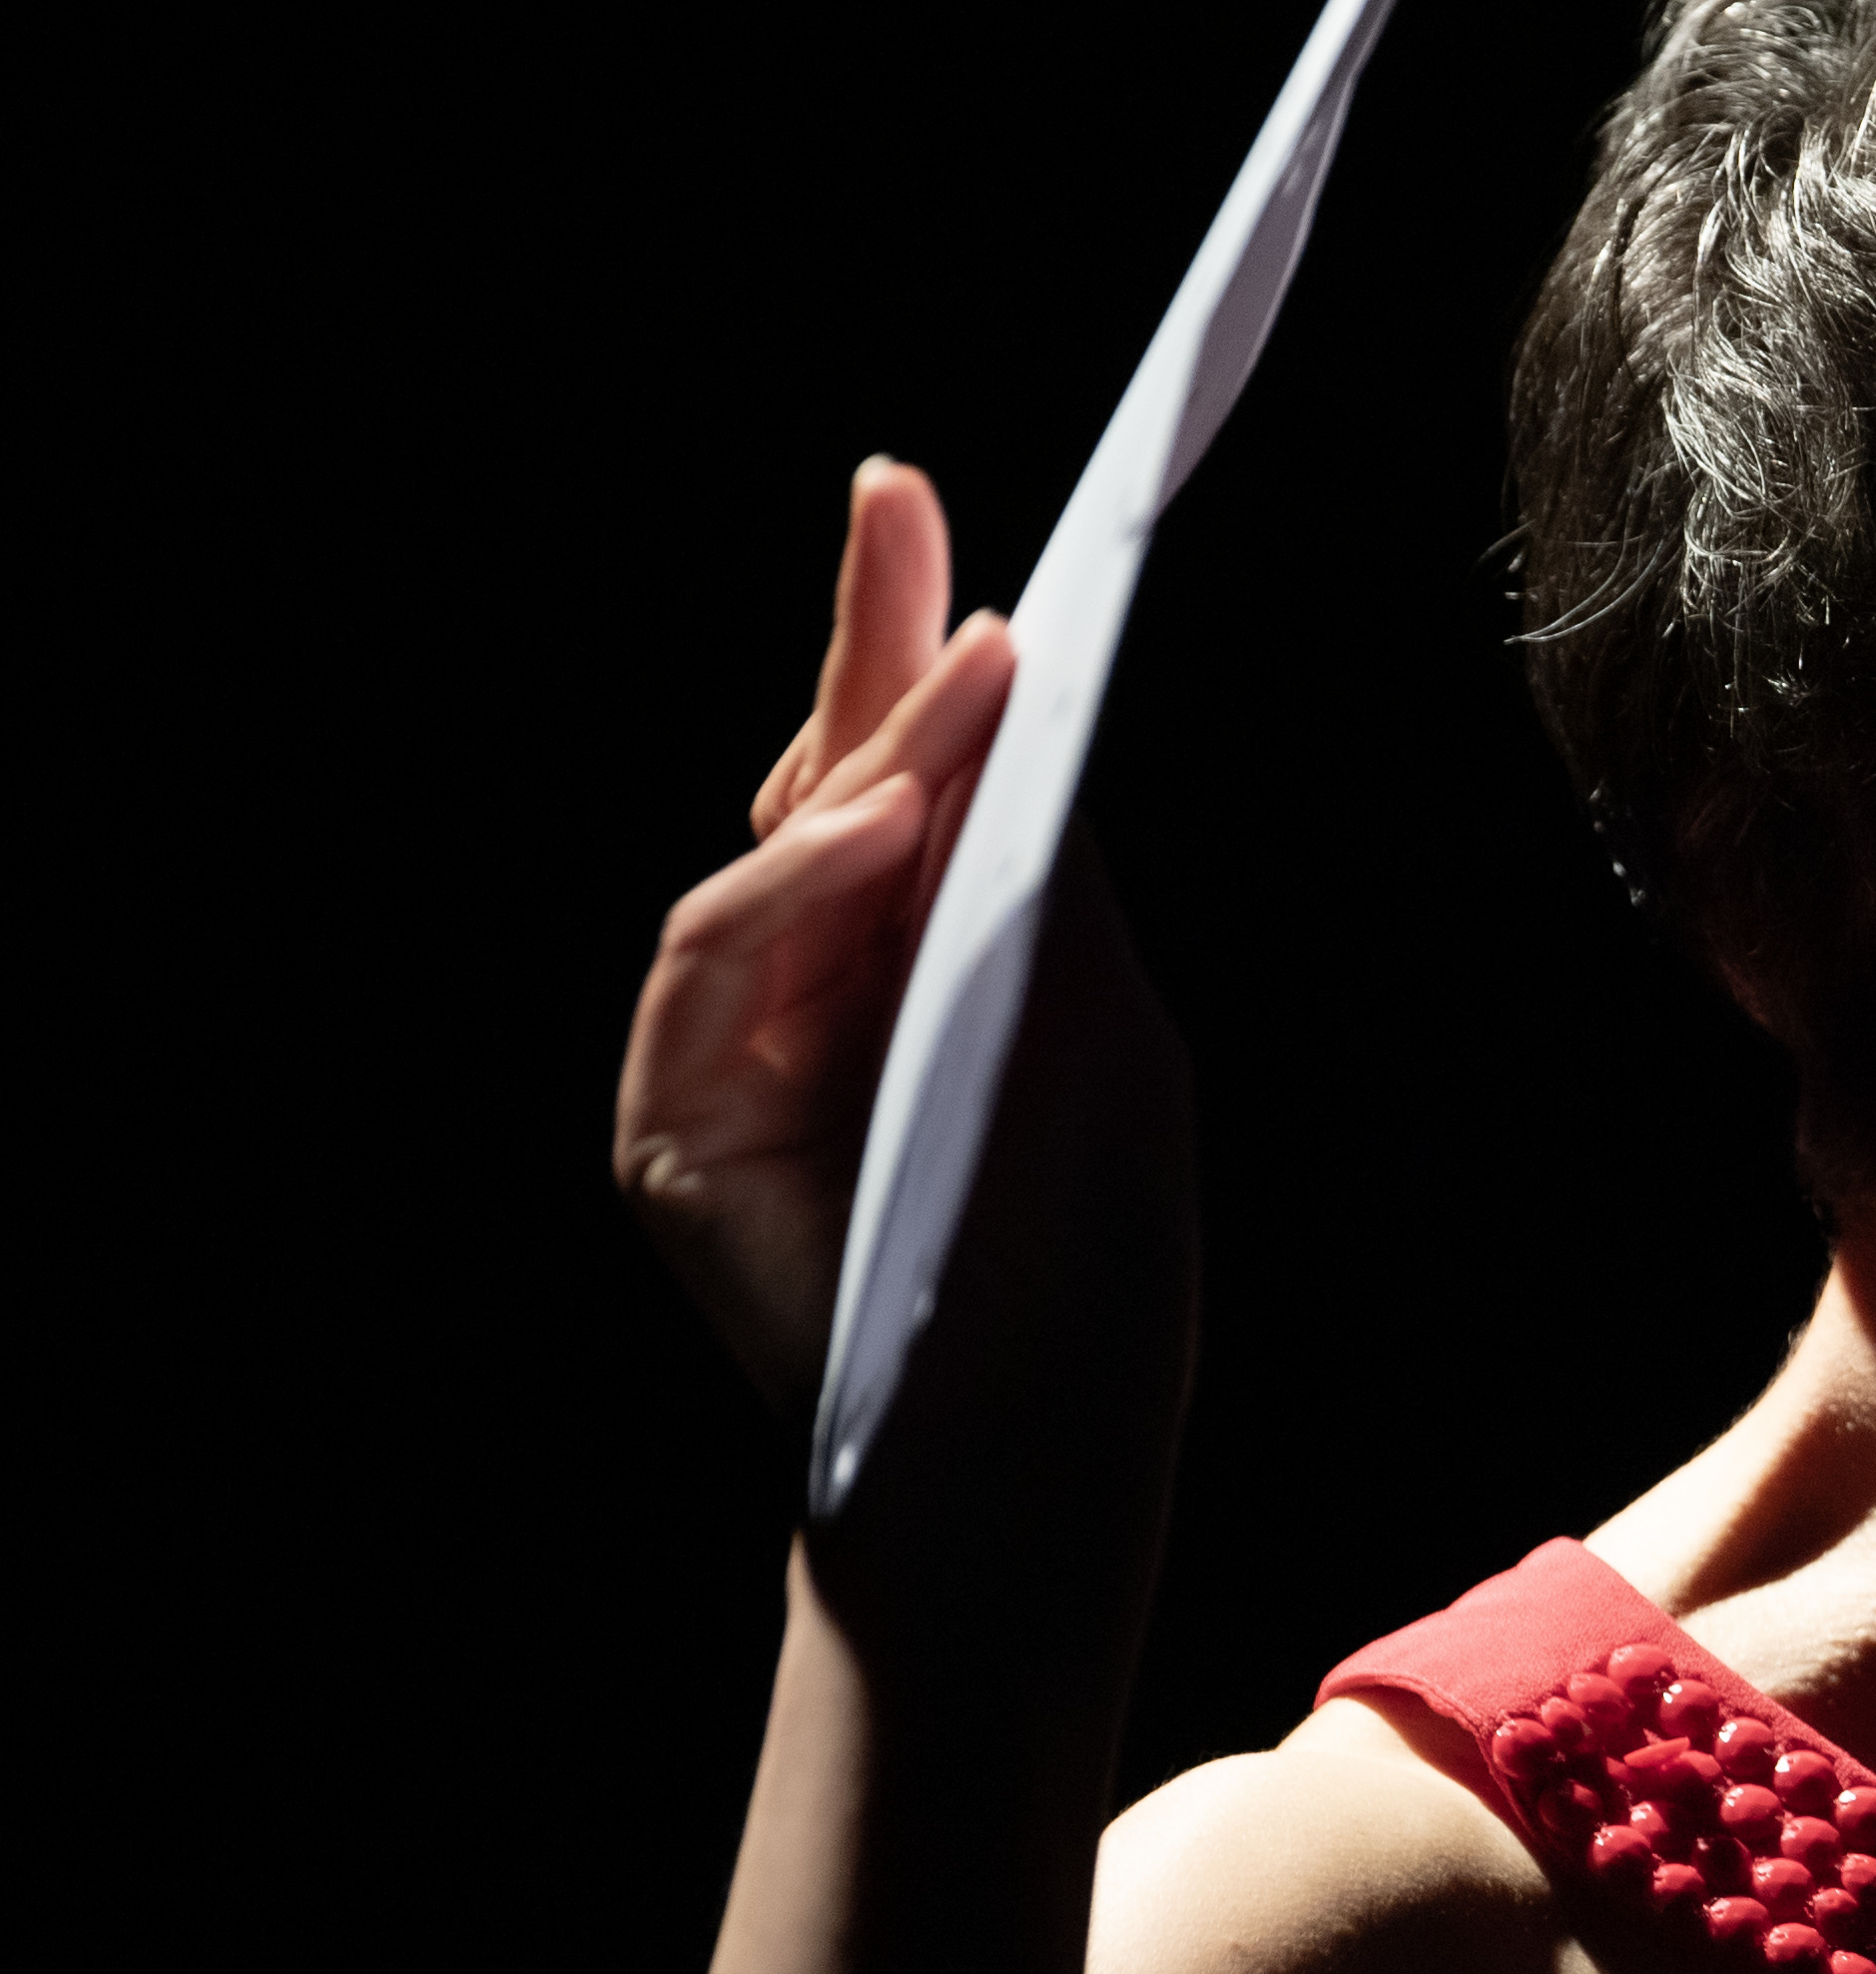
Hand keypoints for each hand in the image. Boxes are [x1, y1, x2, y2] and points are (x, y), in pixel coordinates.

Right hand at [613, 459, 1013, 1413]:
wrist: (1032, 1472)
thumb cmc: (1085, 1277)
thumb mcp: (1104, 1049)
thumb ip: (1047, 897)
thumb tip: (1011, 711)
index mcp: (913, 966)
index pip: (904, 779)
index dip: (906, 646)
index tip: (929, 515)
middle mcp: (807, 994)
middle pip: (823, 783)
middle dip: (865, 642)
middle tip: (899, 501)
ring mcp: (729, 1058)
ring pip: (768, 858)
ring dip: (866, 757)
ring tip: (966, 677)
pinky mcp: (672, 1132)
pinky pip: (709, 969)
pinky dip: (785, 889)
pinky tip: (871, 829)